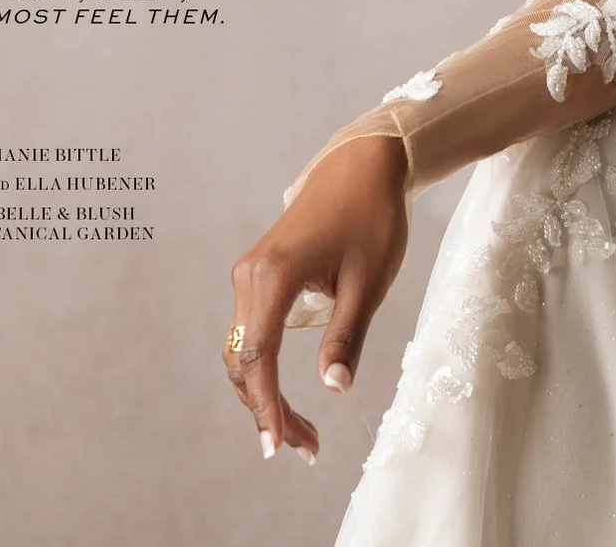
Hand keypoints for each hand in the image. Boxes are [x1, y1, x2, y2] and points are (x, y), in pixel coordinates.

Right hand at [224, 132, 409, 464]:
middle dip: (268, 410)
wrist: (361, 166)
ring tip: (302, 432)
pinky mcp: (258, 274)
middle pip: (245, 361)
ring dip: (262, 394)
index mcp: (275, 275)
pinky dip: (262, 368)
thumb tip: (334, 389)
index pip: (260, 356)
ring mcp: (250, 273)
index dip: (266, 406)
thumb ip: (347, 336)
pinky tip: (286, 395)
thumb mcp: (367, 282)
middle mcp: (250, 275)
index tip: (279, 446)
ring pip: (242, 350)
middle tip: (307, 448)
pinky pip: (251, 331)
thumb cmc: (372, 219)